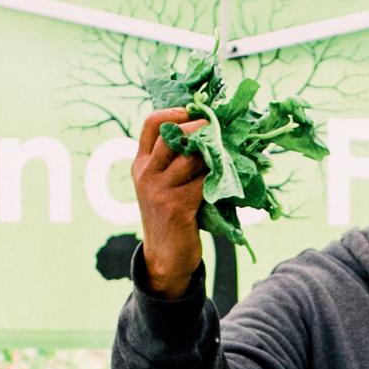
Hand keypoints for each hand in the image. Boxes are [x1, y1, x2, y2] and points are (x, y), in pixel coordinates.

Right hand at [132, 107, 208, 297]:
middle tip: (217, 126)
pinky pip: (203, 181)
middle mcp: (146, 173)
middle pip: (172, 136)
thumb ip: (175, 160)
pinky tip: (228, 175)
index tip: (196, 111)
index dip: (175, 112)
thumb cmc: (171, 214)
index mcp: (140, 163)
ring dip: (213, 152)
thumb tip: (209, 131)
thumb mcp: (164, 184)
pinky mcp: (176, 206)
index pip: (152, 124)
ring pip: (191, 157)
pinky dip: (218, 176)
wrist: (165, 256)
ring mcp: (159, 190)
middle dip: (199, 127)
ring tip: (227, 150)